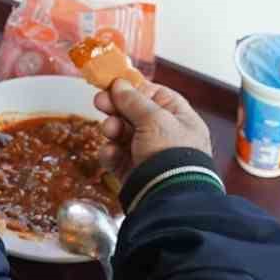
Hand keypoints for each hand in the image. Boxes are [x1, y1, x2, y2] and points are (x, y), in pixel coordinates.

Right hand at [94, 79, 212, 178]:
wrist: (168, 195)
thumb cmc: (171, 153)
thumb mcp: (155, 119)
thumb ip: (134, 100)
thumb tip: (120, 84)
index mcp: (179, 118)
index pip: (155, 95)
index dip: (133, 89)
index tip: (113, 84)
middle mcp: (165, 135)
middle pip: (134, 114)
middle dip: (116, 107)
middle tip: (99, 101)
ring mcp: (148, 154)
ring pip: (122, 134)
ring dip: (112, 129)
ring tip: (109, 129)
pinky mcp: (134, 172)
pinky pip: (117, 157)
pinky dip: (111, 153)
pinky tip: (111, 152)